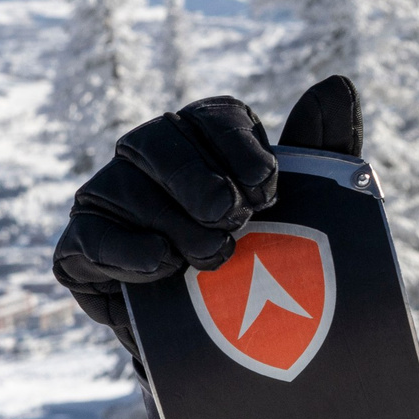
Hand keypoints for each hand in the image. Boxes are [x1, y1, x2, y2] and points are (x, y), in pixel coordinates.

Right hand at [51, 77, 363, 351]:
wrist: (230, 334)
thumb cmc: (269, 251)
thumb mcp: (310, 201)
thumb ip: (323, 143)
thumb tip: (336, 84)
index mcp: (201, 136)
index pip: (213, 116)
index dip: (239, 147)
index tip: (266, 188)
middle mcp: (148, 156)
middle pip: (157, 138)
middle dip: (197, 177)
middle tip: (233, 218)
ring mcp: (108, 199)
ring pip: (125, 188)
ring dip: (174, 221)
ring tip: (213, 257)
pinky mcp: (81, 249)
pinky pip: (88, 239)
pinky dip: (124, 250)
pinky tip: (162, 263)